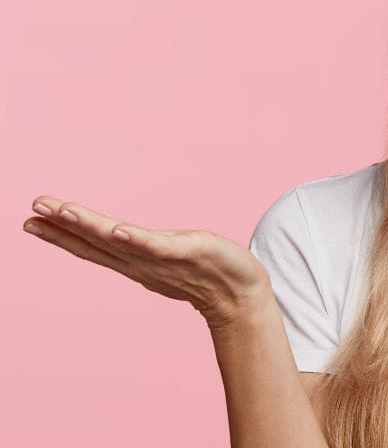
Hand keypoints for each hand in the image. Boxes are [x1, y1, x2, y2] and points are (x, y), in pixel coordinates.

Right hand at [21, 195, 270, 328]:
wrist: (240, 295)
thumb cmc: (204, 272)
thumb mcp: (164, 255)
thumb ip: (138, 247)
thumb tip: (116, 236)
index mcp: (133, 259)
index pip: (91, 245)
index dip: (60, 233)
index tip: (30, 219)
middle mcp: (140, 261)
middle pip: (95, 242)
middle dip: (62, 227)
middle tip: (32, 210)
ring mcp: (161, 258)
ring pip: (118, 241)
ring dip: (90, 227)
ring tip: (63, 211)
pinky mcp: (186, 253)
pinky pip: (157, 246)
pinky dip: (136, 240)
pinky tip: (117, 230)